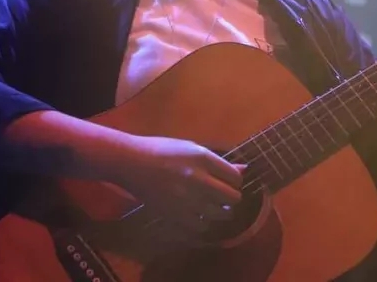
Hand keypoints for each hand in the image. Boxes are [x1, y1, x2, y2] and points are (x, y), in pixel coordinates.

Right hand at [115, 135, 245, 233]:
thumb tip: (244, 170)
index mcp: (203, 159)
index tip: (230, 182)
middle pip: (231, 198)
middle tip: (225, 198)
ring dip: (220, 212)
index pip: (235, 177)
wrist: (132, 163)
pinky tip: (199, 216)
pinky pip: (201, 227)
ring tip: (213, 207)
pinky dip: (203, 224)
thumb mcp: (192, 148)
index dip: (236, 182)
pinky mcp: (174, 214)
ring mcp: (186, 199)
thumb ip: (218, 162)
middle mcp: (197, 179)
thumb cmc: (163, 150)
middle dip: (232, 199)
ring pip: (219, 215)